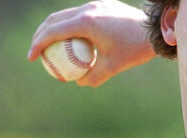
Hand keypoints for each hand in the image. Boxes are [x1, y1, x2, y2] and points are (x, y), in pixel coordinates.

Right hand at [27, 1, 155, 86]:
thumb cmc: (134, 50)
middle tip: (35, 52)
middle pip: (54, 19)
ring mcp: (95, 4)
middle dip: (40, 35)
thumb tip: (77, 81)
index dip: (38, 44)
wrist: (155, 30)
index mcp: (86, 22)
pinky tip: (70, 40)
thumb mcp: (111, 68)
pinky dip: (69, 26)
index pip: (53, 31)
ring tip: (49, 46)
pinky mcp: (102, 5)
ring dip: (54, 29)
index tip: (31, 57)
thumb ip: (91, 77)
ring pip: (65, 15)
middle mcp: (88, 9)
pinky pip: (79, 15)